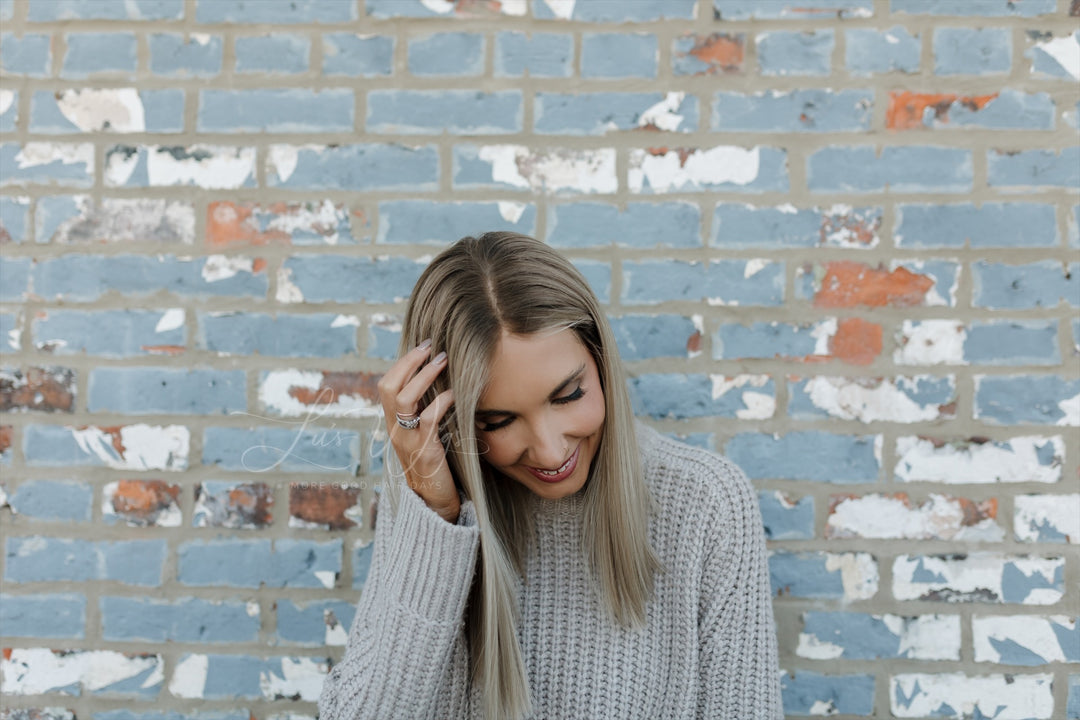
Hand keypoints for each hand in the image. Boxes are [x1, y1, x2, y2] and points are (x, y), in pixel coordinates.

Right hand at [377, 339, 458, 522]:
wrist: (434, 503)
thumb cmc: (435, 466)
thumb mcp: (424, 436)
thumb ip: (424, 413)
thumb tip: (439, 385)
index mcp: (394, 424)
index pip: (387, 386)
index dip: (402, 363)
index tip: (422, 346)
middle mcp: (395, 430)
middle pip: (388, 387)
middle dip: (409, 362)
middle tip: (430, 346)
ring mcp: (407, 442)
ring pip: (403, 400)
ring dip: (423, 376)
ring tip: (443, 361)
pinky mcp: (424, 453)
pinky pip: (427, 420)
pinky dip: (441, 402)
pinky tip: (455, 393)